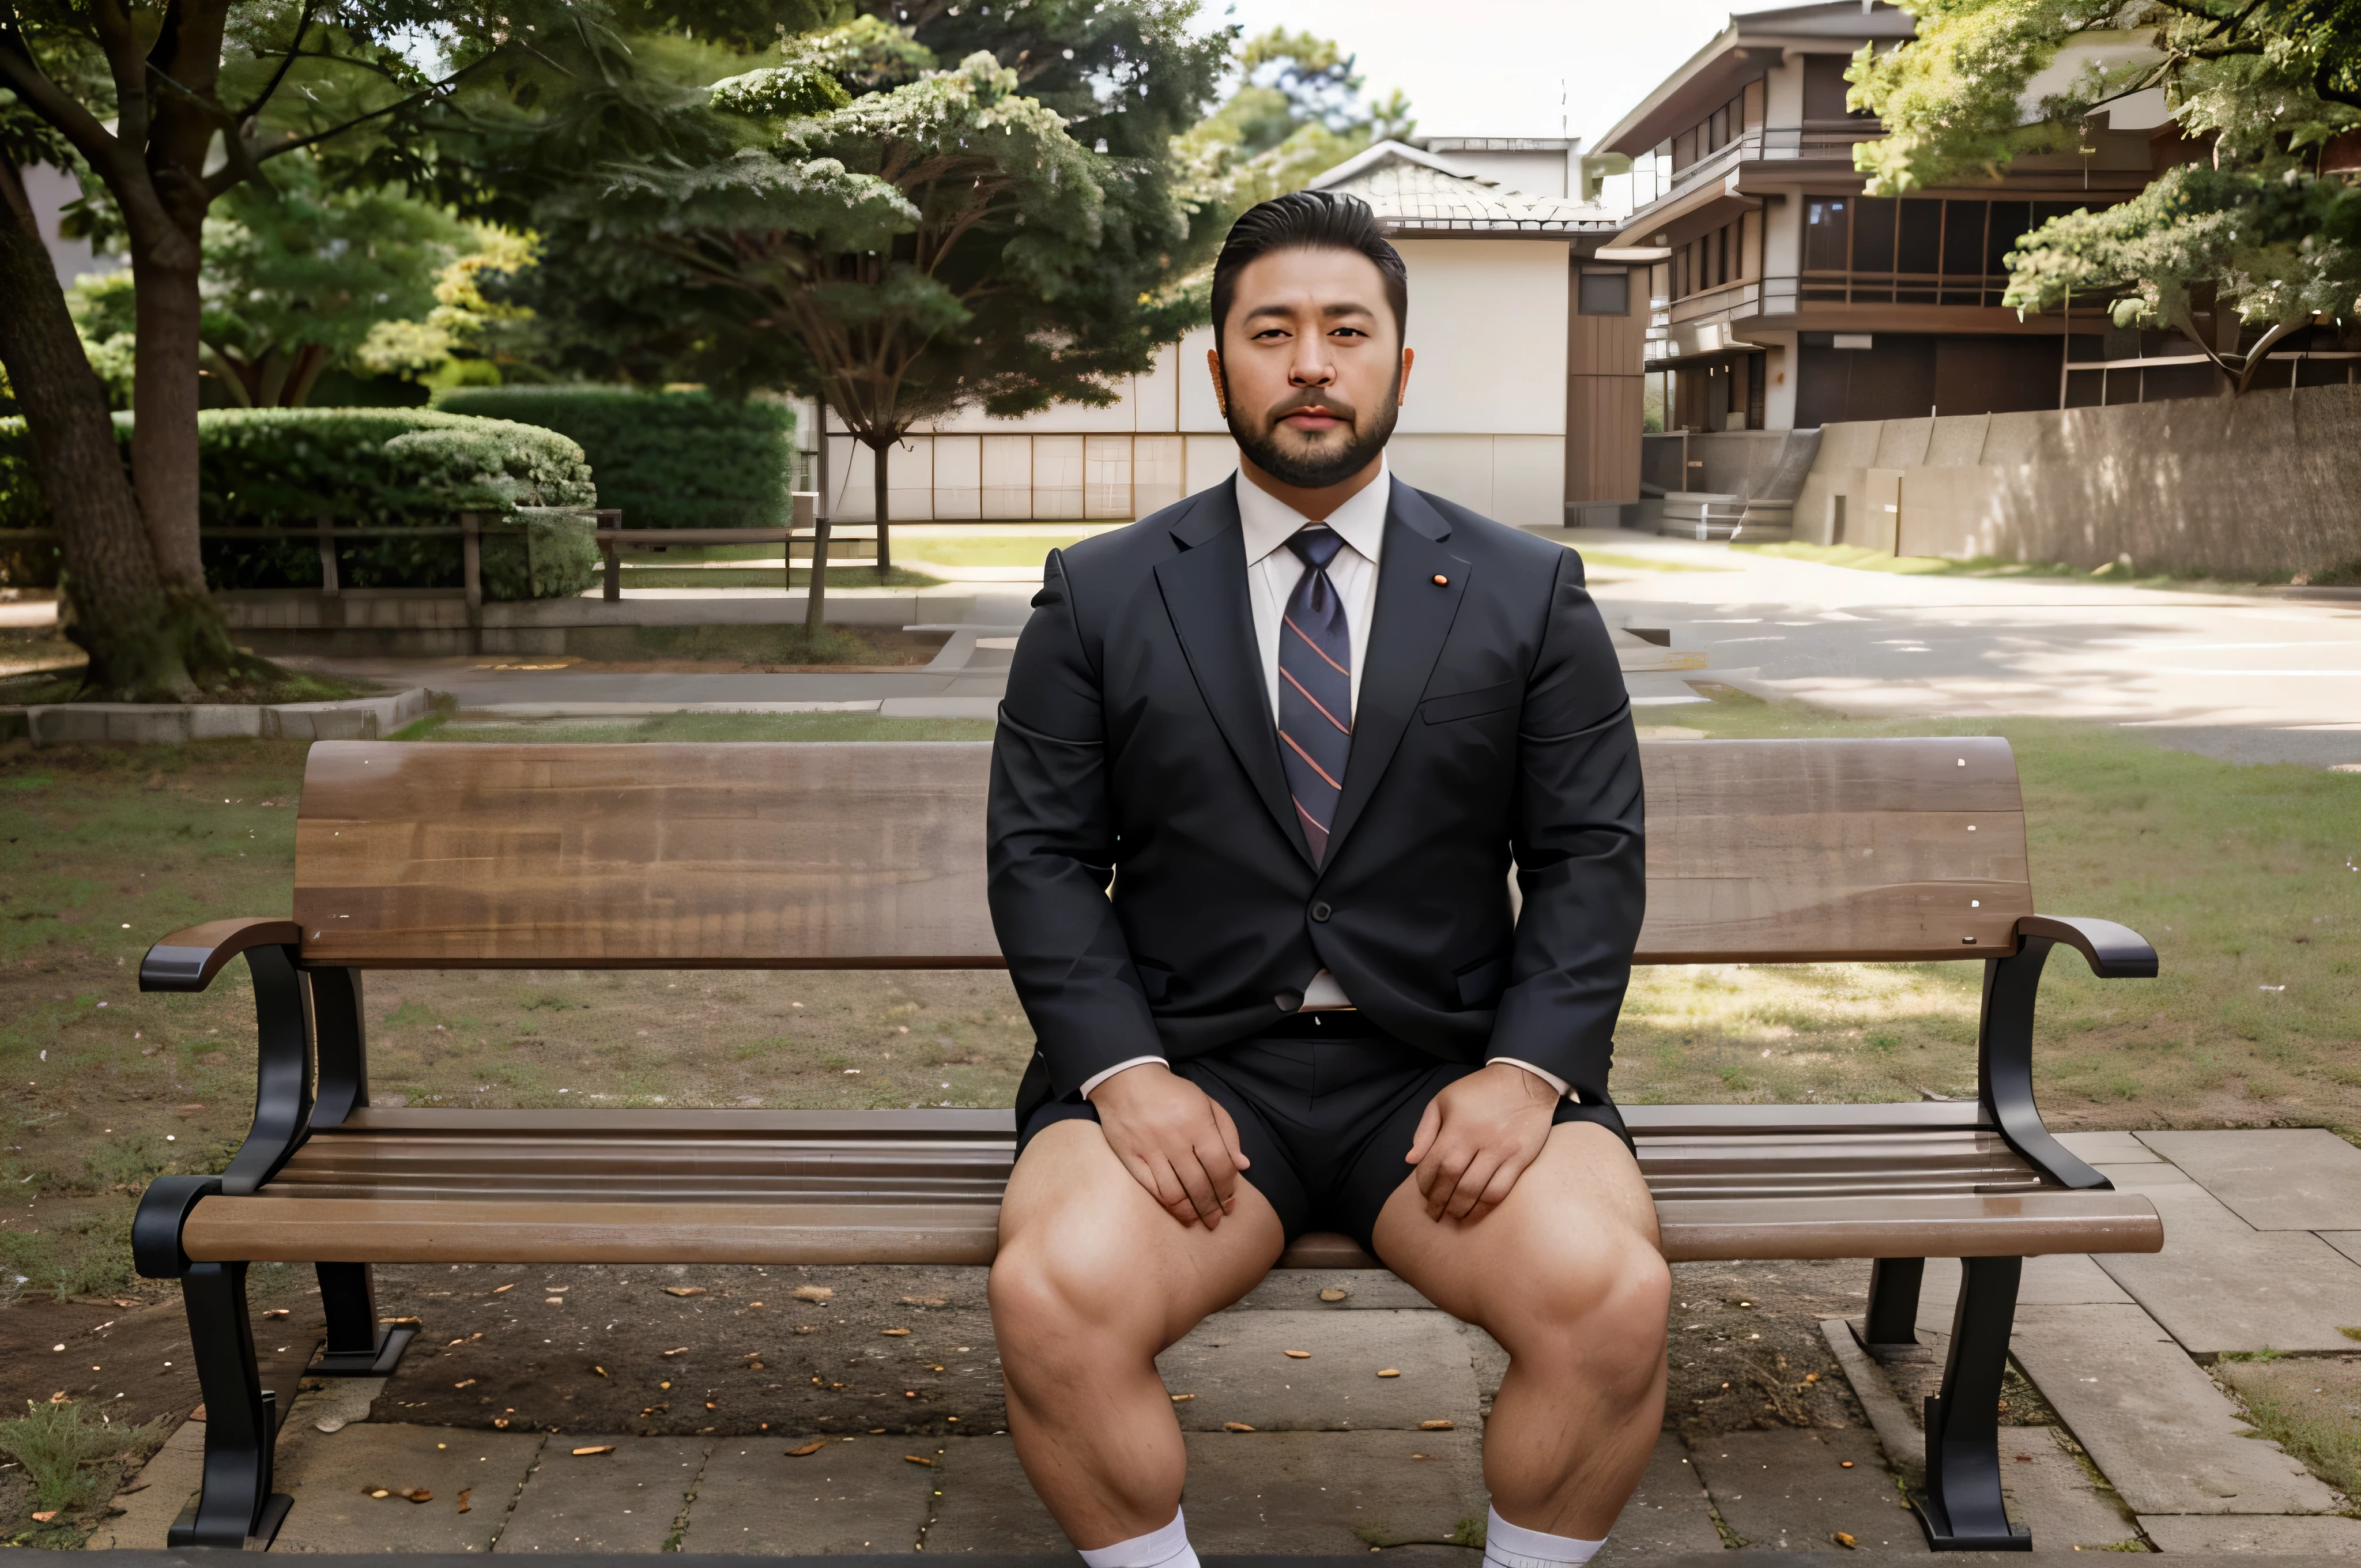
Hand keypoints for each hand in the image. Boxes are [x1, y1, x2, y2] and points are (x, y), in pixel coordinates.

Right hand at [1089, 1062, 1250, 1229]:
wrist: (1126, 1079)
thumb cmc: (1172, 1092)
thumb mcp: (1207, 1103)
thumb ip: (1228, 1133)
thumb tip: (1243, 1165)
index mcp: (1198, 1123)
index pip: (1220, 1166)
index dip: (1228, 1188)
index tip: (1230, 1200)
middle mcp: (1175, 1139)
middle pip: (1199, 1185)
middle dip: (1212, 1207)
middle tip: (1217, 1220)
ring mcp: (1151, 1150)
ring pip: (1175, 1193)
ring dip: (1191, 1212)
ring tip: (1199, 1221)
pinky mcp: (1131, 1158)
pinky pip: (1152, 1189)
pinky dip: (1168, 1205)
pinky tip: (1178, 1211)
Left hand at [1405, 1062, 1558, 1223]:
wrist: (1523, 1080)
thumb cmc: (1478, 1090)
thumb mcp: (1444, 1100)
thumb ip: (1425, 1130)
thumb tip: (1411, 1160)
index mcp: (1456, 1126)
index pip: (1434, 1164)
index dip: (1425, 1184)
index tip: (1423, 1194)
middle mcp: (1478, 1140)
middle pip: (1453, 1181)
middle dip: (1440, 1202)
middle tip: (1434, 1214)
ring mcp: (1502, 1151)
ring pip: (1477, 1190)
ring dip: (1461, 1209)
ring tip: (1453, 1217)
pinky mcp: (1521, 1158)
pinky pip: (1501, 1190)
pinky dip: (1486, 1206)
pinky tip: (1477, 1212)